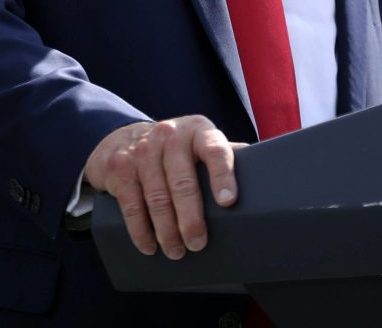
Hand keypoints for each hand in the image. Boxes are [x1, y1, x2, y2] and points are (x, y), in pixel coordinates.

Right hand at [84, 116, 241, 259]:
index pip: (215, 151)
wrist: (122, 138)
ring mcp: (142, 150)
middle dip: (191, 219)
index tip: (228, 203)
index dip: (223, 176)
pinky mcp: (119, 167)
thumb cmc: (176, 149)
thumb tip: (262, 177)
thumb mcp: (199, 143)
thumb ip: (224, 156)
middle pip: (183, 182)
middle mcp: (170, 135)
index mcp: (198, 130)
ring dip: (167, 231)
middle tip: (198, 243)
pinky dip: (141, 231)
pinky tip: (149, 246)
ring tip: (177, 251)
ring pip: (157, 198)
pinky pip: (132, 205)